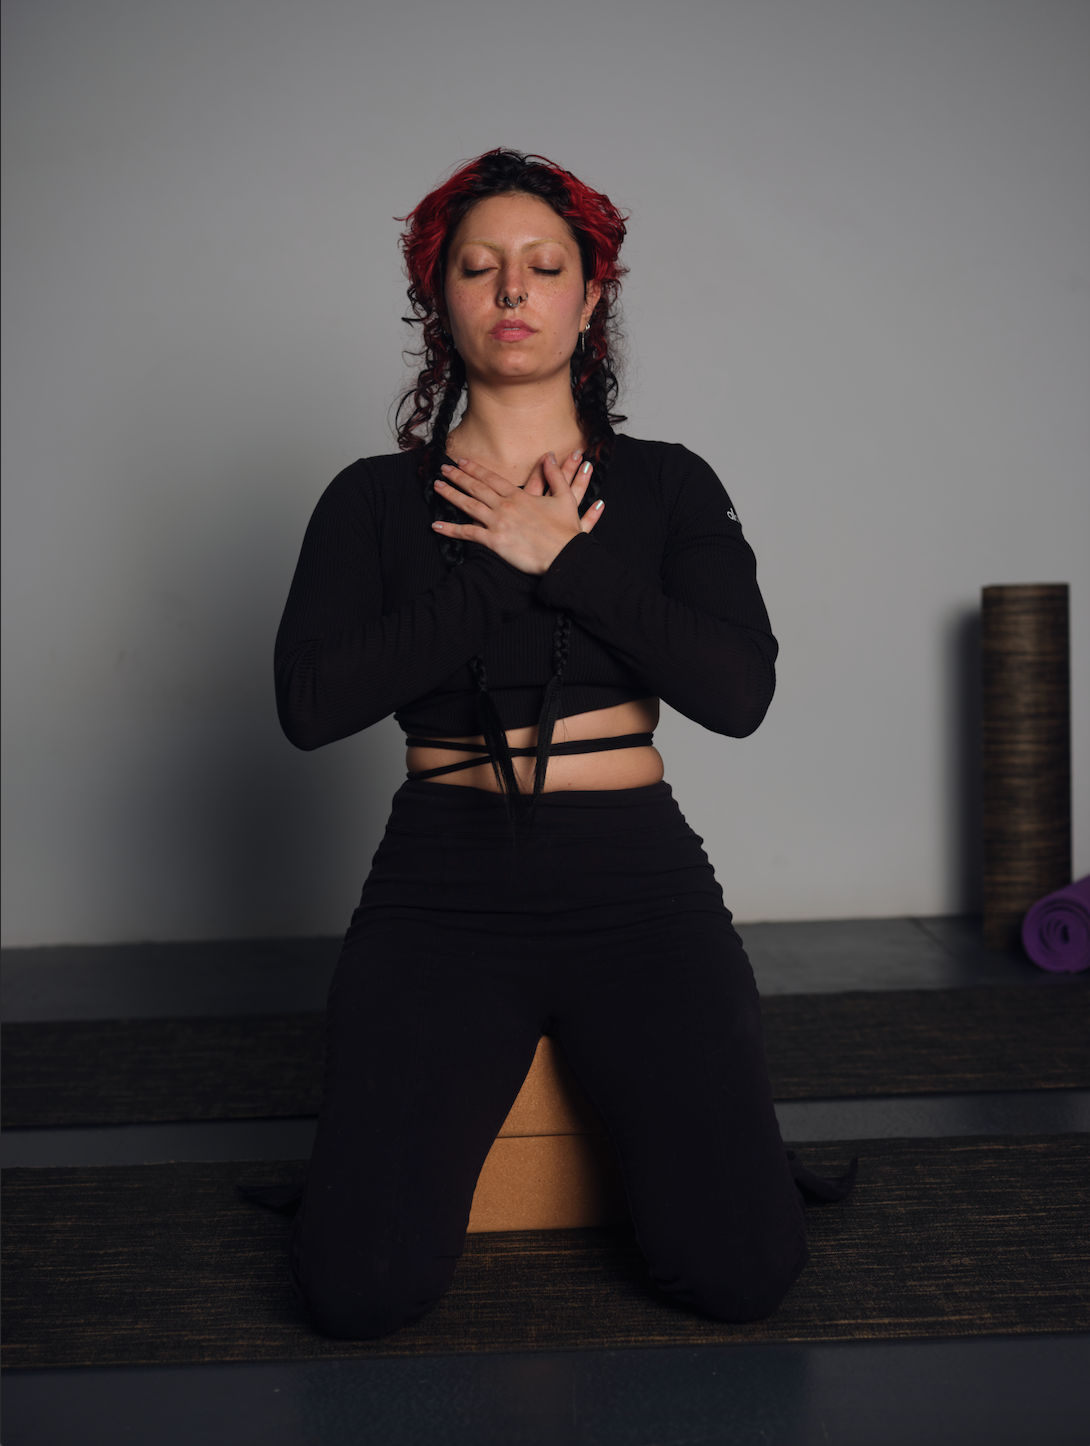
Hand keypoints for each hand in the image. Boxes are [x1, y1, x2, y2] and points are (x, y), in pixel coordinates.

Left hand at [432, 450, 604, 574]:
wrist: (565, 555)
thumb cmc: (566, 530)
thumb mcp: (565, 497)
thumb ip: (555, 475)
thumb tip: (549, 456)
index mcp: (519, 496)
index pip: (491, 478)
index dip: (475, 469)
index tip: (462, 461)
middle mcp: (505, 506)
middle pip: (476, 488)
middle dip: (458, 476)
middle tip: (443, 469)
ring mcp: (498, 523)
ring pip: (469, 506)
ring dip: (451, 495)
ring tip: (437, 487)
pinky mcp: (495, 541)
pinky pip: (468, 534)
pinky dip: (451, 529)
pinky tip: (436, 525)